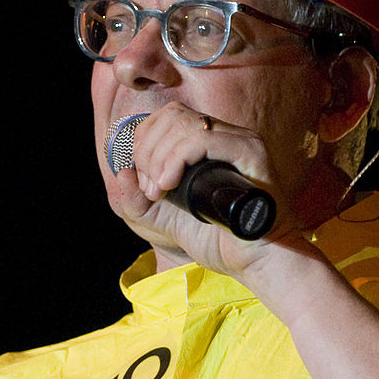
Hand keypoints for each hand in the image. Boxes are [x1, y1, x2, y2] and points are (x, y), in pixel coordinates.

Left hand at [108, 101, 313, 277]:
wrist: (255, 262)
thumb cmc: (218, 241)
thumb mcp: (164, 221)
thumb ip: (138, 200)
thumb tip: (123, 172)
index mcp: (209, 142)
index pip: (167, 117)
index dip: (144, 143)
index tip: (146, 183)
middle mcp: (226, 135)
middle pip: (172, 115)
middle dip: (148, 151)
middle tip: (151, 190)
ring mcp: (240, 141)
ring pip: (186, 124)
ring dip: (159, 157)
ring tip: (159, 191)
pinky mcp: (250, 153)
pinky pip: (205, 138)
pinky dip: (178, 157)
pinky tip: (170, 184)